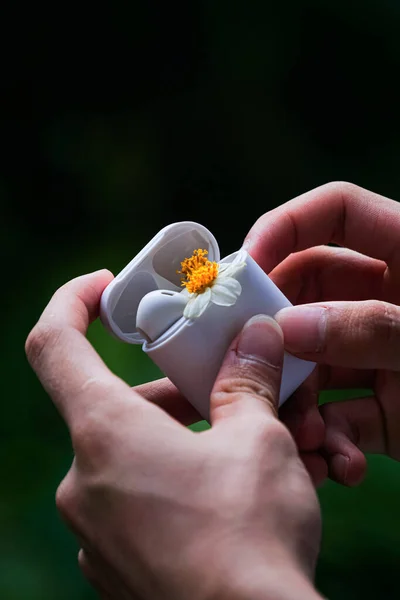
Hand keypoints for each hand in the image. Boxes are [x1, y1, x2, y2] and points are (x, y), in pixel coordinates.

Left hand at [25, 271, 321, 599]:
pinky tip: (230, 492)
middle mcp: (85, 481)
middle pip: (120, 404)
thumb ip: (248, 380)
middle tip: (234, 390)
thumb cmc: (250, 537)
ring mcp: (96, 528)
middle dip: (178, 390)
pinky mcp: (116, 561)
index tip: (103, 286)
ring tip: (251, 446)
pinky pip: (140, 499)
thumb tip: (255, 339)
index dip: (72, 302)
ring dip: (187, 437)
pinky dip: (178, 480)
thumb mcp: (258, 439)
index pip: (54, 345)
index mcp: (105, 434)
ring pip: (136, 453)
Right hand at [245, 181, 399, 486]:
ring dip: (299, 398)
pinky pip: (341, 416)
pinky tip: (342, 465)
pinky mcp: (390, 409)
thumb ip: (373, 326)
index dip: (283, 226)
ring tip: (304, 434)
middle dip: (276, 327)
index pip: (332, 214)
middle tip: (250, 359)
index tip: (245, 266)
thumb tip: (288, 327)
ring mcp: (383, 356)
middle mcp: (387, 301)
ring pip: (313, 362)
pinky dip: (333, 440)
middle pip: (306, 292)